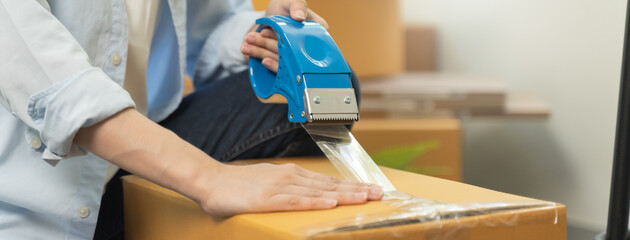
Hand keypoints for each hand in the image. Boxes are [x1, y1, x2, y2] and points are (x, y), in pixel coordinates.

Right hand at [198, 162, 382, 216]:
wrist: (210, 180)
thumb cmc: (238, 186)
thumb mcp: (268, 185)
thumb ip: (287, 191)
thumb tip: (307, 197)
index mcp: (291, 175)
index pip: (327, 181)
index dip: (351, 185)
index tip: (371, 189)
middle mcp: (289, 177)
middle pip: (329, 184)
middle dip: (356, 189)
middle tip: (379, 193)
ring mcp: (279, 187)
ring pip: (318, 191)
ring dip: (343, 194)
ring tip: (364, 198)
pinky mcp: (267, 199)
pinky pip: (295, 201)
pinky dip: (314, 201)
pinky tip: (329, 203)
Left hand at [241, 0, 328, 72]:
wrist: (271, 17)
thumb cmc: (285, 7)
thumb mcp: (291, 1)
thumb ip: (297, 5)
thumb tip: (299, 17)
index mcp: (317, 35)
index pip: (306, 43)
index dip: (287, 40)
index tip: (268, 32)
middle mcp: (309, 50)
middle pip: (290, 52)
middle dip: (268, 45)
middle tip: (252, 37)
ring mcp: (296, 59)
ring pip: (280, 60)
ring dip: (260, 52)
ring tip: (246, 43)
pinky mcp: (285, 64)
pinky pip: (275, 67)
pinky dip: (260, 58)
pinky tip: (249, 53)